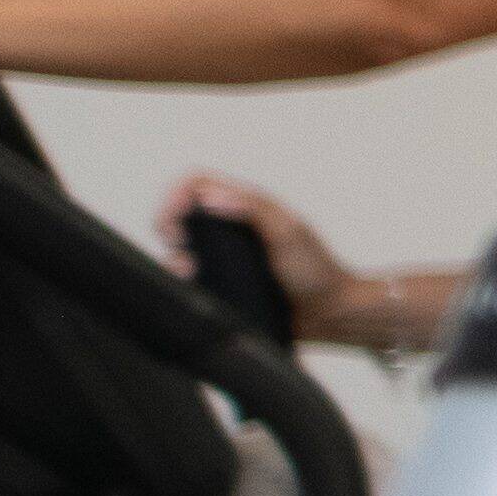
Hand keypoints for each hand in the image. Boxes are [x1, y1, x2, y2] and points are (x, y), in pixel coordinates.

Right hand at [163, 177, 375, 349]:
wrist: (329, 313)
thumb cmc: (316, 271)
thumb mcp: (288, 233)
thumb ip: (253, 210)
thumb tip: (209, 198)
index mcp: (248, 205)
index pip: (197, 182)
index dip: (175, 192)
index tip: (173, 216)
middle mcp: (232, 226)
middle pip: (180, 210)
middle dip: (166, 222)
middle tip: (178, 242)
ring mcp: (225, 254)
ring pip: (180, 243)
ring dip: (172, 252)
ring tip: (188, 269)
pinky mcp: (222, 280)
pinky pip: (189, 272)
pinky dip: (179, 274)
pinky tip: (191, 282)